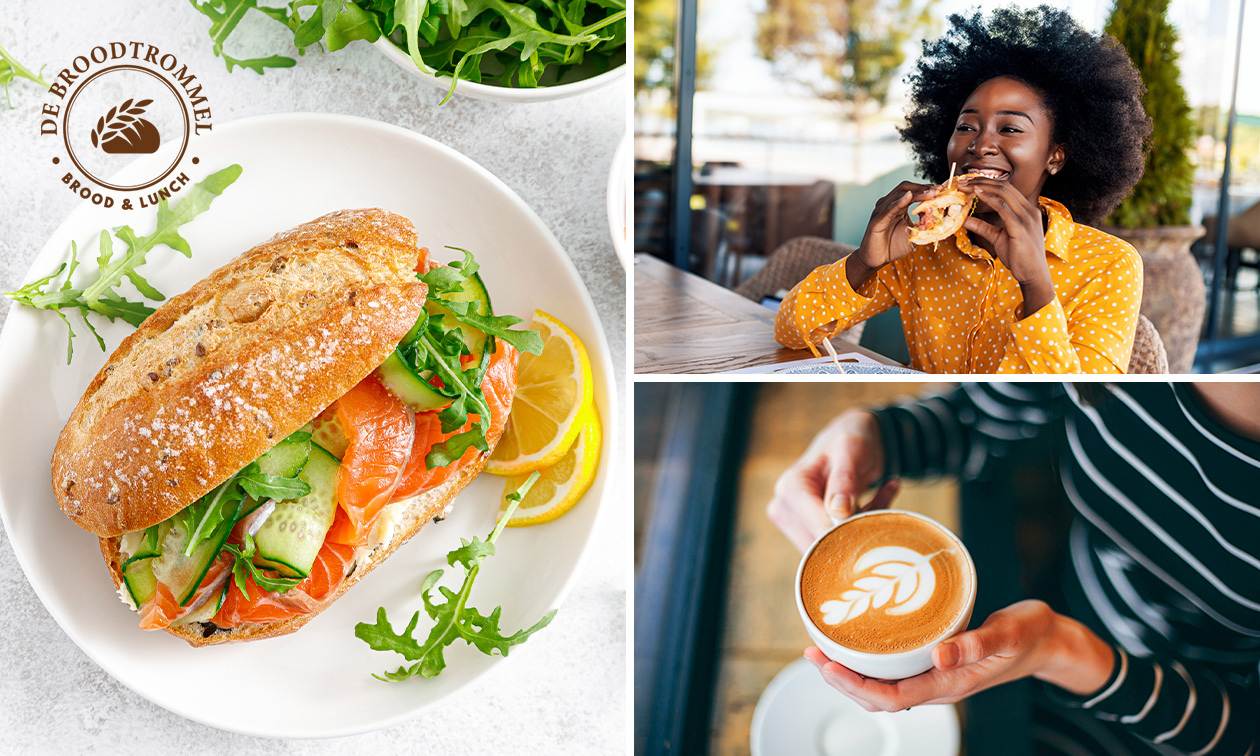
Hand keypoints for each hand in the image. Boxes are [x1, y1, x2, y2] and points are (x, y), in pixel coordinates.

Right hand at [766, 409, 898, 551]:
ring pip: (829, 549)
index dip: (851, 530)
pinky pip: (833, 546)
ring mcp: (793, 522)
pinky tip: (873, 505)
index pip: (820, 528)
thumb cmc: (852, 439)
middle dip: (857, 531)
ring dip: (860, 531)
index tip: (878, 519)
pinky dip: (858, 531)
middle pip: (822, 543)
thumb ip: (845, 479)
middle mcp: (784, 507)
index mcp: (791, 488)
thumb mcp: (852, 450)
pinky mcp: (804, 531)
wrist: (852, 439)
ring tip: (880, 501)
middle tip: (885, 507)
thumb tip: (837, 512)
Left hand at [805, 600, 1115, 710]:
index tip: (827, 664)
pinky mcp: (937, 663)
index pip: (891, 697)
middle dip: (842, 681)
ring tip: (823, 652)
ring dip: (851, 674)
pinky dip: (869, 663)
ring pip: (883, 688)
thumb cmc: (1029, 636)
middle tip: (812, 653)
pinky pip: (895, 672)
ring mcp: (937, 677)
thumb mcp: (1006, 635)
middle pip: (878, 698)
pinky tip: (856, 645)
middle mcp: (938, 686)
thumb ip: (975, 644)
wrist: (1048, 641)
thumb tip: (939, 654)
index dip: (854, 685)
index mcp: (949, 685)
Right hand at [850, 181, 939, 288]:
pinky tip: (909, 197)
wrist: (876, 260)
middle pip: (906, 188)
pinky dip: (899, 202)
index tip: (940, 190)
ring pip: (899, 195)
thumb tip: (937, 216)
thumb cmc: (892, 246)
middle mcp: (888, 205)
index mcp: (897, 206)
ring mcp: (881, 211)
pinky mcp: (877, 220)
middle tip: (937, 190)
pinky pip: (889, 208)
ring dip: (916, 193)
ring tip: (930, 194)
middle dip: (923, 188)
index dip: (926, 189)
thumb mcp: (914, 235)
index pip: (912, 191)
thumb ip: (924, 226)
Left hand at [958, 177, 1054, 313]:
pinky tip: (976, 194)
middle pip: (1004, 186)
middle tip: (963, 181)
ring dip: (982, 186)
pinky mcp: (1021, 227)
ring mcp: (1026, 217)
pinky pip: (1003, 208)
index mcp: (1026, 210)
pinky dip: (989, 198)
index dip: (987, 182)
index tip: (969, 182)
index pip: (1007, 188)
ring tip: (966, 185)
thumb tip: (964, 219)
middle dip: (982, 180)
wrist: (1033, 274)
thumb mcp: (997, 237)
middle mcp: (1029, 210)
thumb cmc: (1019, 256)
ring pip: (1004, 192)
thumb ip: (982, 226)